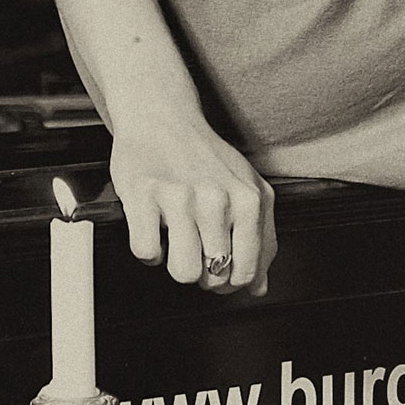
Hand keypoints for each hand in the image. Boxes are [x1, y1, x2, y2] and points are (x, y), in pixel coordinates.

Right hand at [109, 110, 275, 296]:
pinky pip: (147, 252)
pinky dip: (149, 251)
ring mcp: (180, 197)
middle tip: (197, 250)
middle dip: (204, 275)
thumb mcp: (247, 190)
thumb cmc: (204, 156)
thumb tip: (259, 287)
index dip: (231, 282)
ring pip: (184, 272)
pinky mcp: (144, 196)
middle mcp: (218, 199)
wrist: (162, 116)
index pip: (247, 272)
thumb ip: (260, 238)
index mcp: (249, 200)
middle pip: (215, 277)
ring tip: (176, 241)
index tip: (222, 271)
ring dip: (177, 264)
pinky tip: (155, 230)